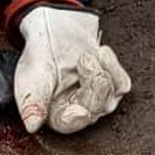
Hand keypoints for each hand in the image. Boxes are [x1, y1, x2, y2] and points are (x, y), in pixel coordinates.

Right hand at [15, 6, 131, 133]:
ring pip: (110, 98)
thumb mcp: (31, 75)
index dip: (76, 119)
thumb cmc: (41, 54)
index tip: (80, 110)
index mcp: (55, 115)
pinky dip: (112, 66)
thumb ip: (32, 102)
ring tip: (85, 56)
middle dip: (91, 83)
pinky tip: (100, 54)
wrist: (56, 28)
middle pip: (95, 109)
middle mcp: (78, 112)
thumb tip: (32, 125)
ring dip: (99, 71)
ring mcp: (97, 101)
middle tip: (83, 60)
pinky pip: (122, 85)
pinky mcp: (112, 88)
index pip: (69, 124)